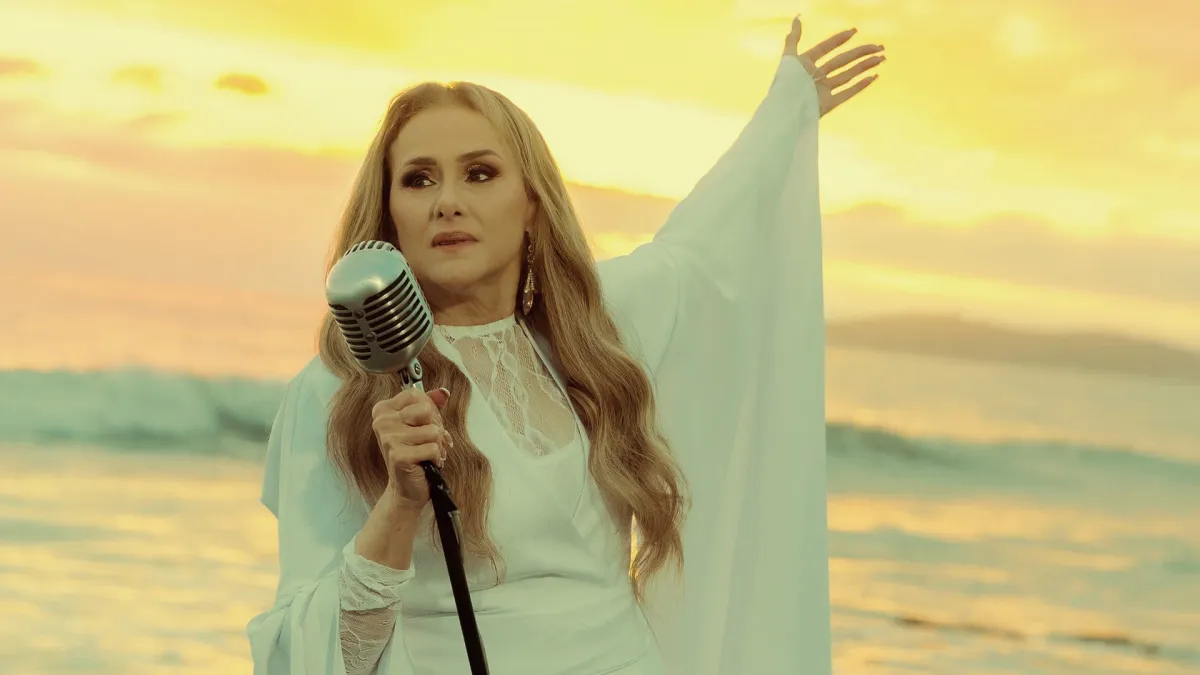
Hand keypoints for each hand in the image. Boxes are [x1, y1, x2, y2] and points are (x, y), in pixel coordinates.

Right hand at [371, 387, 451, 510]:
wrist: (407, 488)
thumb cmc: (414, 454)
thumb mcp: (421, 425)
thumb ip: (431, 404)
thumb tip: (443, 392)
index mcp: (384, 410)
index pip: (416, 395)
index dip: (429, 409)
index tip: (424, 424)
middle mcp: (382, 422)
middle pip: (426, 410)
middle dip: (435, 427)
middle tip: (428, 441)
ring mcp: (389, 439)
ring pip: (433, 430)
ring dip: (437, 444)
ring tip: (428, 453)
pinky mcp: (399, 456)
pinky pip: (433, 448)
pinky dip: (436, 457)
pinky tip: (427, 463)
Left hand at [784, 15, 884, 116]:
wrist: (784, 109)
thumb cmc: (784, 83)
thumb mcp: (789, 58)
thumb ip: (793, 38)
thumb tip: (797, 18)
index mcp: (807, 65)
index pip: (826, 48)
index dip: (839, 39)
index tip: (854, 30)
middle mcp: (816, 77)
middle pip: (843, 61)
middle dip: (861, 53)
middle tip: (880, 46)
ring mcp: (823, 91)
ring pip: (848, 75)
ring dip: (865, 66)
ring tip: (882, 58)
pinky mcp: (827, 104)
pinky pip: (847, 93)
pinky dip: (860, 85)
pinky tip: (874, 76)